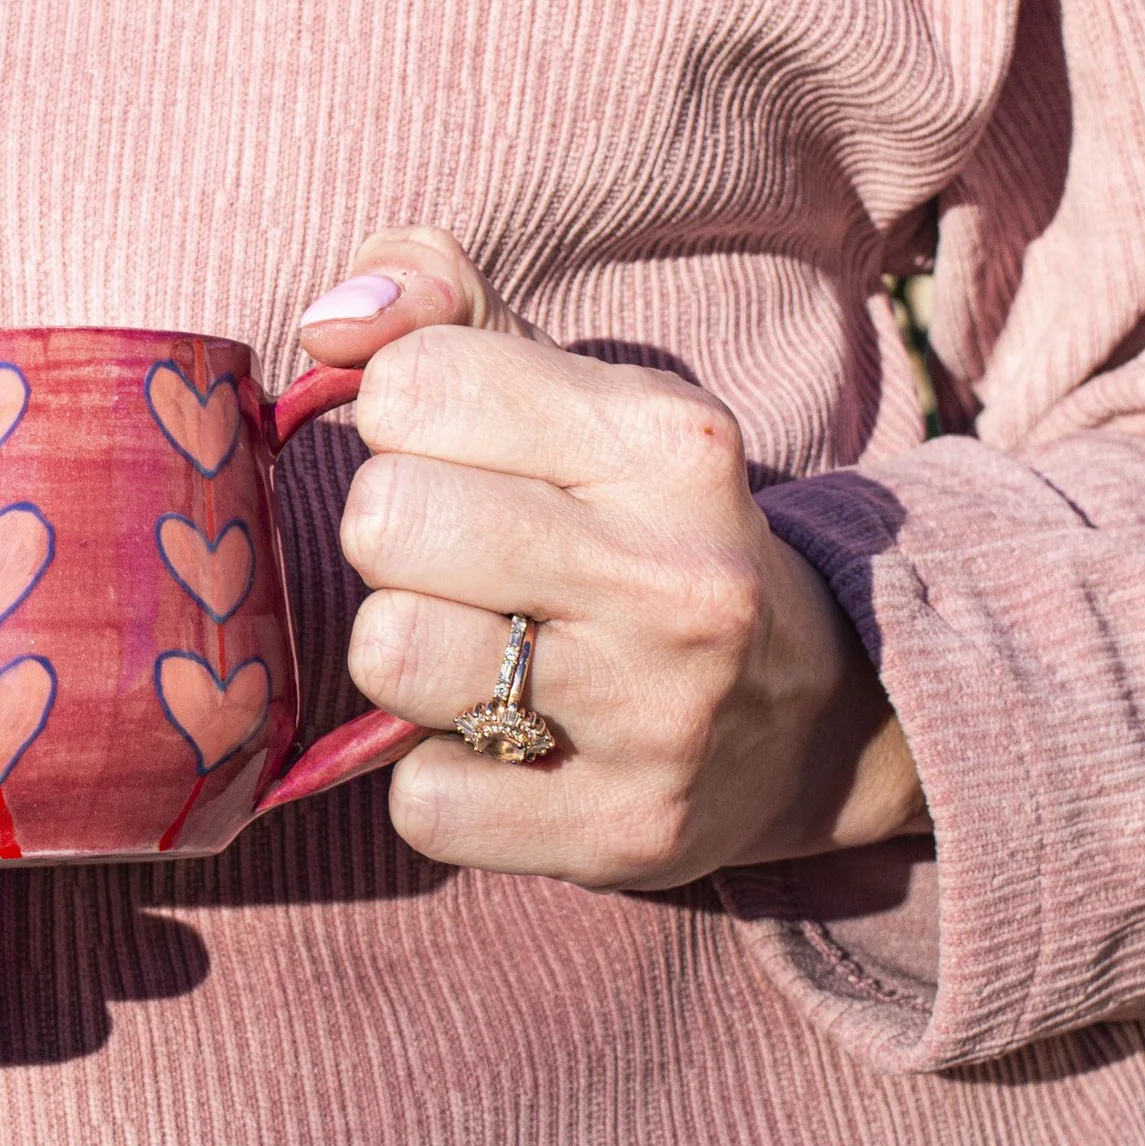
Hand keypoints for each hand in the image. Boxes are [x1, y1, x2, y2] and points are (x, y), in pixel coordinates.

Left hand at [298, 228, 928, 890]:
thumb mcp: (579, 396)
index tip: (459, 458)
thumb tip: (330, 319)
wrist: (814, 718)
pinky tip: (507, 753)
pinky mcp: (619, 833)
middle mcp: (676, 576)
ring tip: (480, 653)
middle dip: (393, 540)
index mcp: (669, 440)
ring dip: (405, 657)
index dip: (402, 421)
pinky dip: (441, 781)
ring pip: (388, 654)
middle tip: (461, 567)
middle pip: (384, 520)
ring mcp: (656, 716)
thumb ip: (445, 312)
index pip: (412, 385)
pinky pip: (420, 802)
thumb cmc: (644, 528)